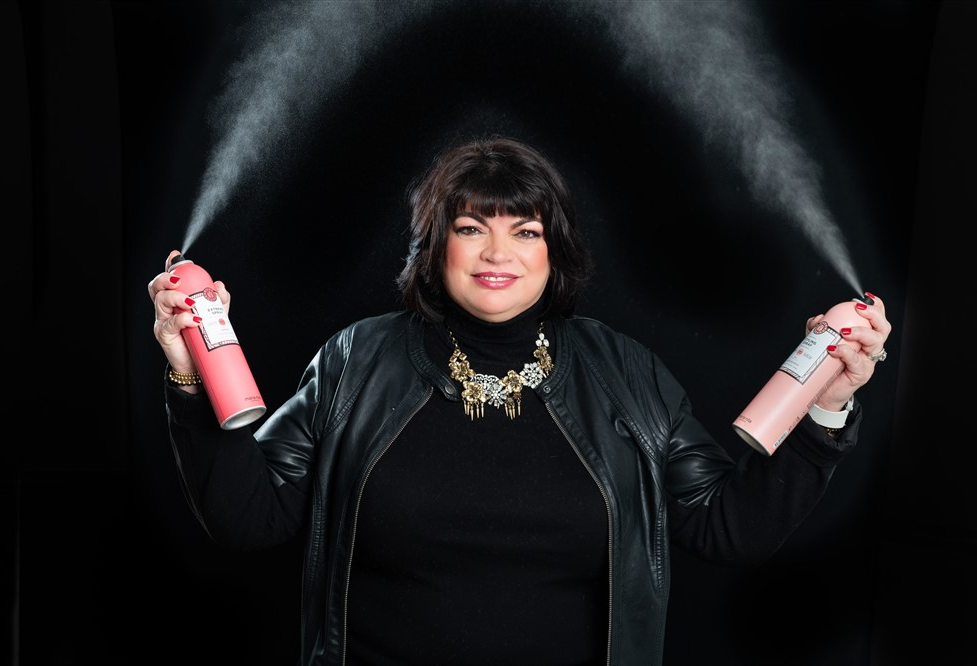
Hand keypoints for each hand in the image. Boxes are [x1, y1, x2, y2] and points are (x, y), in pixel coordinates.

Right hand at [147, 250, 230, 384]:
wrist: (198, 364)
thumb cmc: (203, 337)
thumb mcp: (215, 315)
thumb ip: (218, 300)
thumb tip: (219, 285)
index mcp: (175, 301)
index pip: (168, 280)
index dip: (169, 266)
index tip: (176, 257)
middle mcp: (166, 309)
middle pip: (156, 287)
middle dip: (165, 278)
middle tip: (179, 279)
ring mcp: (163, 321)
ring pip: (160, 300)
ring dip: (176, 297)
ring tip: (191, 302)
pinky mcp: (165, 335)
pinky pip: (170, 323)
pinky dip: (183, 319)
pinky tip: (195, 319)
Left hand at [807, 293, 891, 411]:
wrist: (823, 392)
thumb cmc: (826, 366)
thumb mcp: (820, 343)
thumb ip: (819, 330)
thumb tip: (818, 319)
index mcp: (864, 338)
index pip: (877, 319)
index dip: (876, 307)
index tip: (866, 297)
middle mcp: (869, 348)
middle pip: (882, 328)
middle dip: (873, 315)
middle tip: (858, 309)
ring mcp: (867, 361)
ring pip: (875, 342)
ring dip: (861, 332)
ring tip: (844, 331)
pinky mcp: (860, 374)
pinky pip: (857, 361)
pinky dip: (845, 352)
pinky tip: (834, 349)